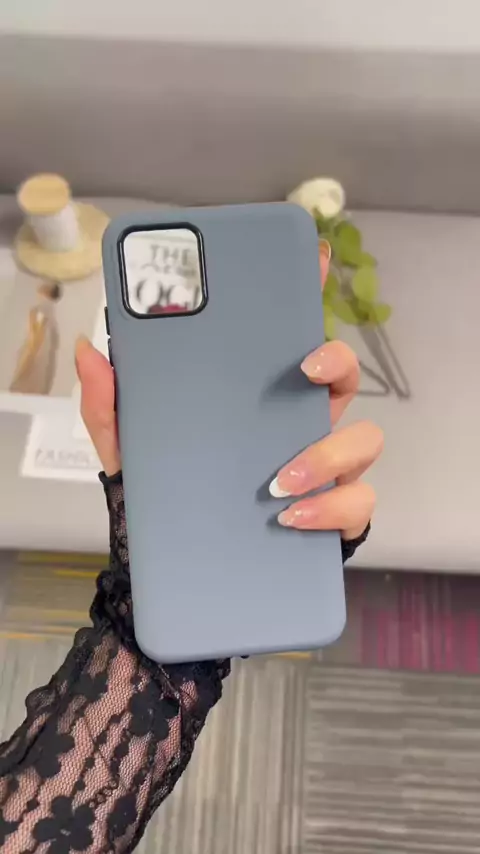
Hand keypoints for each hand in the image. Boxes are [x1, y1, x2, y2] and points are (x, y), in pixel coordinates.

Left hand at [75, 242, 381, 540]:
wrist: (182, 563)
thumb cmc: (168, 491)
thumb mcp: (130, 447)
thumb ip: (109, 403)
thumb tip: (89, 349)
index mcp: (262, 398)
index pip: (291, 338)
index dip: (308, 295)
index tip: (311, 260)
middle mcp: (301, 424)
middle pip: (342, 376)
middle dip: (336, 361)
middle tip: (304, 366)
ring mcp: (327, 469)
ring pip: (363, 440)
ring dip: (328, 454)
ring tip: (278, 481)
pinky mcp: (336, 515)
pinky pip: (357, 503)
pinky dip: (331, 509)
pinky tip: (291, 518)